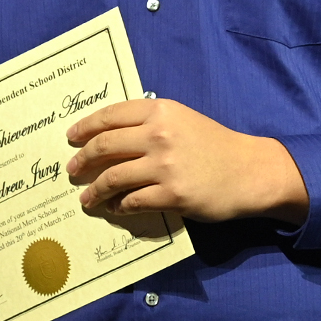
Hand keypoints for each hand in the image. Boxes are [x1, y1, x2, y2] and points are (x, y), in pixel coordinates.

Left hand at [64, 98, 308, 224]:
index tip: (71, 138)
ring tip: (86, 198)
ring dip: (95, 190)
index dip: (85, 127)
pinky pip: (132, 201)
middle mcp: (159, 135)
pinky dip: (119, 206)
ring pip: (113, 177)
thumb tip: (108, 134)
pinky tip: (115, 208)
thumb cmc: (214, 144)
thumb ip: (149, 122)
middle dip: (82, 160)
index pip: (109, 116)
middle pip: (105, 146)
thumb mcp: (182, 120)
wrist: (249, 171)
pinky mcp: (172, 194)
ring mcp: (165, 166)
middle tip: (72, 170)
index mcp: (160, 111)